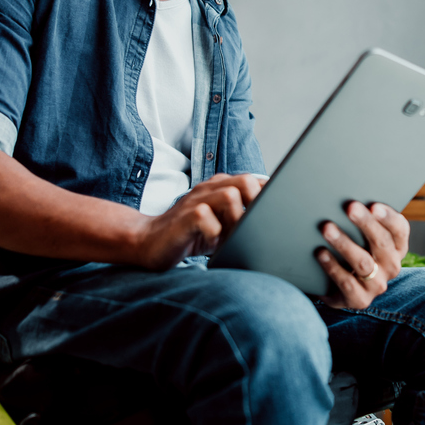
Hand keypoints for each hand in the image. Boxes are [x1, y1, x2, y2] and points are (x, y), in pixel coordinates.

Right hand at [135, 173, 262, 268]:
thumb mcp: (222, 225)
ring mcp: (195, 200)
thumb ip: (242, 219)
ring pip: (229, 196)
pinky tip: (210, 244)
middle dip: (255, 204)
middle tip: (252, 227)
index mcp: (221, 187)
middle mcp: (209, 189)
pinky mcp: (184, 217)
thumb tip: (274, 225)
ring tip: (229, 238)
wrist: (148, 242)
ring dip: (236, 220)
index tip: (276, 213)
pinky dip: (214, 234)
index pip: (254, 181)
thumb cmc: (190, 235)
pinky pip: (205, 217)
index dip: (269, 195)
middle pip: (245, 181)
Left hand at [315, 201, 409, 309]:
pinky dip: (332, 266)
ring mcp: (377, 285)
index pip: (400, 229)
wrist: (339, 288)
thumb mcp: (363, 238)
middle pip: (382, 243)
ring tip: (327, 228)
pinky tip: (321, 253)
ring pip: (364, 262)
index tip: (373, 205)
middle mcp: (392, 266)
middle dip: (365, 223)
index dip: (388, 217)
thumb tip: (348, 200)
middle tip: (350, 207)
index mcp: (397, 247)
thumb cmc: (352, 251)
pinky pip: (347, 283)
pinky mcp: (360, 300)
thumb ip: (363, 222)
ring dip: (345, 244)